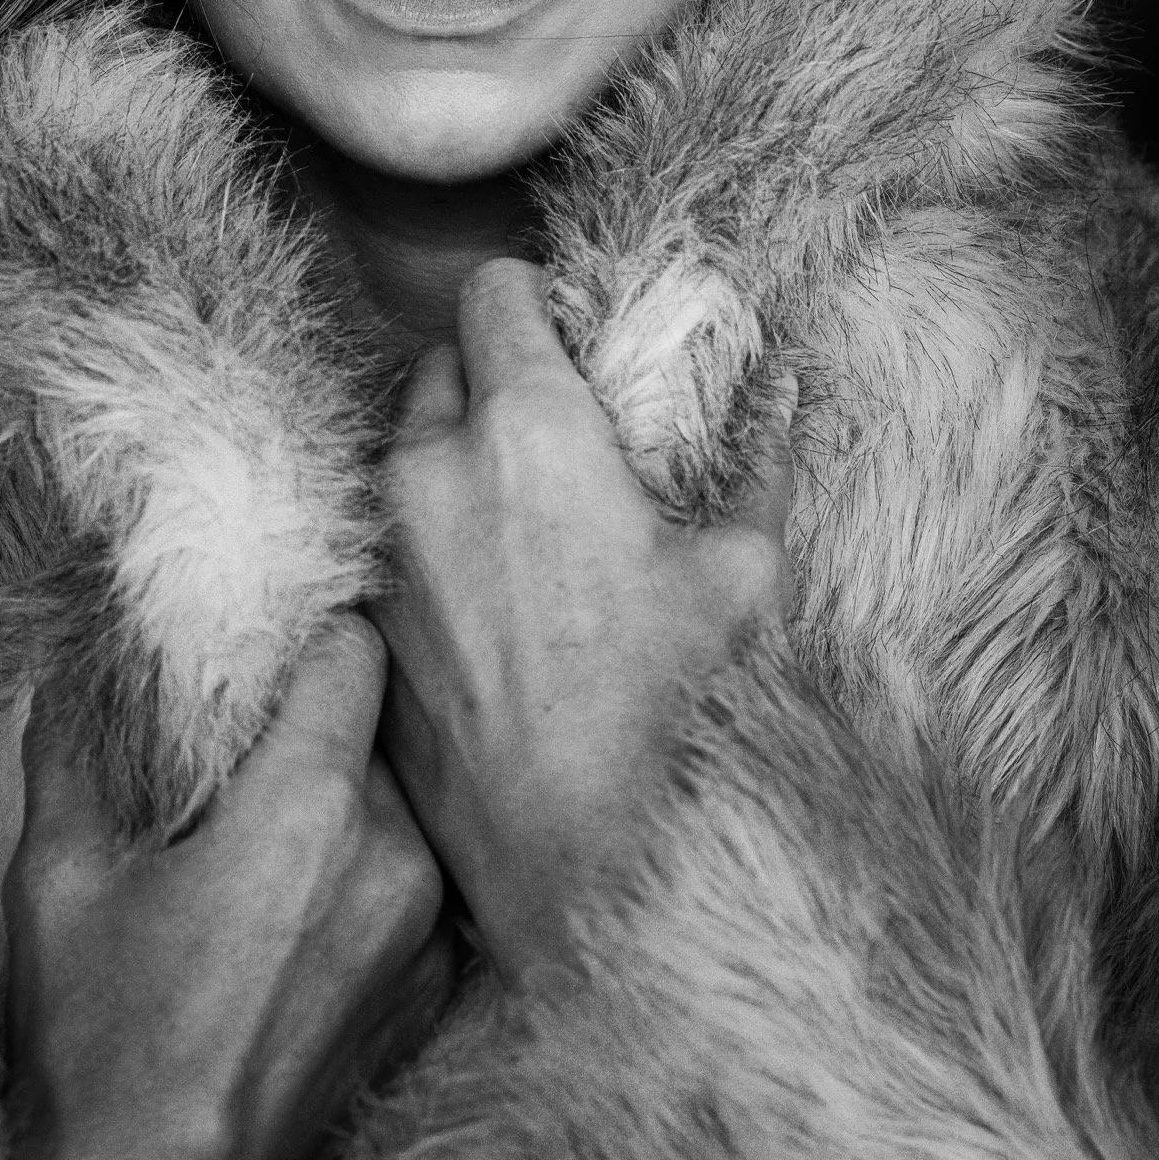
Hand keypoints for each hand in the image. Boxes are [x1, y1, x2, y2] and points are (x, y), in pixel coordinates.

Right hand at [0, 618, 453, 1159]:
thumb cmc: (96, 1055)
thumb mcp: (55, 884)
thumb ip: (73, 751)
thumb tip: (69, 667)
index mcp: (310, 811)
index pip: (354, 652)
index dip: (310, 630)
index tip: (266, 636)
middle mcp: (394, 861)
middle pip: (371, 732)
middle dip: (307, 729)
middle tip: (235, 750)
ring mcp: (427, 936)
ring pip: (394, 812)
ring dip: (337, 810)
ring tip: (255, 851)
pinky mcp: (435, 996)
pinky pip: (411, 890)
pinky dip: (360, 882)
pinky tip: (286, 925)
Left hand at [378, 257, 789, 987]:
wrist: (580, 867)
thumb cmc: (674, 714)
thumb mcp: (742, 575)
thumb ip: (758, 460)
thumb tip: (790, 382)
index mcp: (525, 431)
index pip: (491, 291)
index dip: (534, 297)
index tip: (570, 329)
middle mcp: (429, 473)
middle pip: (439, 365)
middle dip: (493, 377)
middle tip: (560, 429)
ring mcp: (384, 553)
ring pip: (402, 455)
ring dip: (452, 461)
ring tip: (526, 518)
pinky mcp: (368, 628)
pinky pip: (387, 544)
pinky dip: (428, 543)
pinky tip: (491, 597)